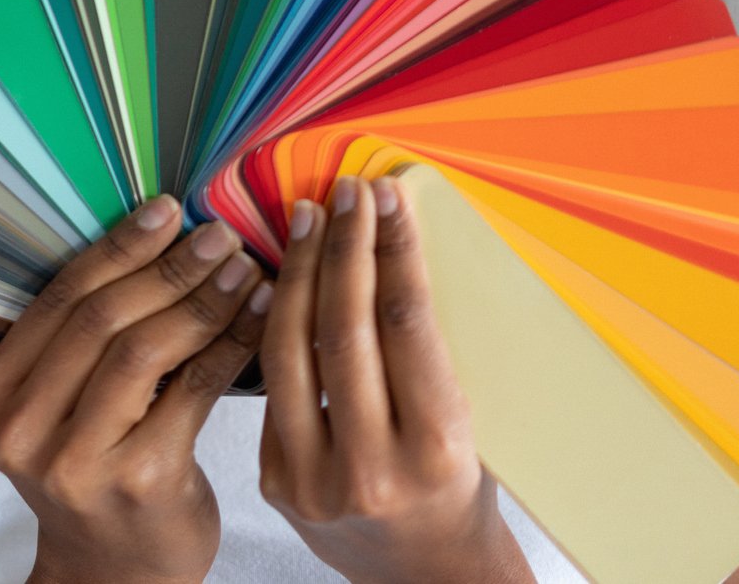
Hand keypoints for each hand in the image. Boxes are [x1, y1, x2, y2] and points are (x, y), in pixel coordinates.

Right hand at [0, 194, 271, 583]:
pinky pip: (191, 390)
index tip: (167, 210)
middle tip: (218, 235)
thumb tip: (162, 232)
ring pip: (144, 351)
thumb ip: (84, 338)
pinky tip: (260, 316)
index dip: (116, 247)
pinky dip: (229, 344)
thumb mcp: (61, 406)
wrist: (113, 573)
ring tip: (245, 267)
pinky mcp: (139, 480)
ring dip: (203, 300)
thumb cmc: (95, 469)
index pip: (58, 300)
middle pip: (100, 320)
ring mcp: (76, 460)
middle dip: (166, 268)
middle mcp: (21, 431)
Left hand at [257, 174, 535, 583]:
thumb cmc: (457, 491)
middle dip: (344, 250)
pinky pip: (270, 388)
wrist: (427, 578)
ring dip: (297, 274)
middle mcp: (373, 468)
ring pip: (290, 352)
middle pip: (344, 331)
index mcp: (438, 450)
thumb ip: (424, 355)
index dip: (394, 252)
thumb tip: (389, 245)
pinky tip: (280, 280)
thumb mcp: (468, 425)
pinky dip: (274, 327)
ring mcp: (315, 480)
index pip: (407, 326)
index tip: (388, 198)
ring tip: (306, 219)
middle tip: (346, 194)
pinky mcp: (277, 483)